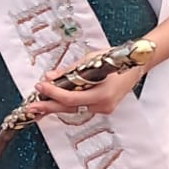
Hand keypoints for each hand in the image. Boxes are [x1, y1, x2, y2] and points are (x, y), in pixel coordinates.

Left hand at [26, 61, 142, 120]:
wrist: (137, 64)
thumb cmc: (116, 58)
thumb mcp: (90, 60)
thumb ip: (70, 70)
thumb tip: (50, 76)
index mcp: (103, 93)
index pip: (71, 97)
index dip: (53, 93)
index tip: (40, 87)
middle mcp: (104, 105)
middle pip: (70, 108)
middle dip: (49, 107)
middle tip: (31, 106)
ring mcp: (104, 108)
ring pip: (74, 109)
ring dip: (56, 105)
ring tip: (39, 103)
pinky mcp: (103, 108)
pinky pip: (81, 107)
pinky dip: (68, 103)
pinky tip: (55, 100)